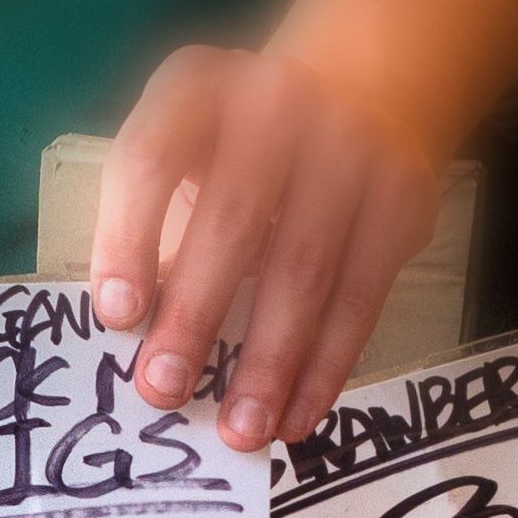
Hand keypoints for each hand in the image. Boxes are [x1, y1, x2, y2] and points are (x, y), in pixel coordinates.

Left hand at [89, 47, 447, 448]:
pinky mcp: (401, 197)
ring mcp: (349, 148)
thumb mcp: (183, 148)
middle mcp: (275, 106)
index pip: (150, 159)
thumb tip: (137, 333)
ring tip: (240, 429)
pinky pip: (362, 294)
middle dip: (196, 315)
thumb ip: (155, 218)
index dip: (128, 237)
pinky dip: (327, 363)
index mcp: (194, 89)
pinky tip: (298, 414)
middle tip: (163, 390)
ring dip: (269, 361)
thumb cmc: (233, 144)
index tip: (115, 316)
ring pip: (305, 268)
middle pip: (233, 221)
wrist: (357, 90)